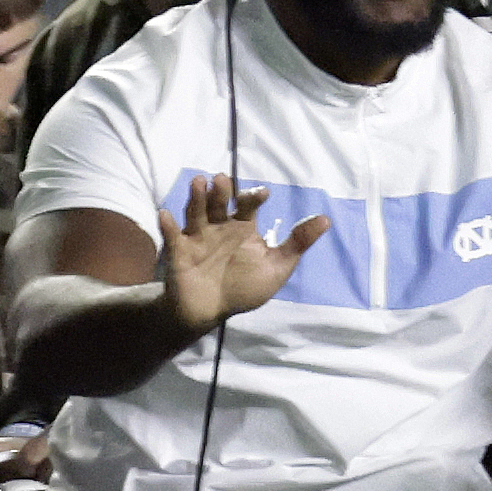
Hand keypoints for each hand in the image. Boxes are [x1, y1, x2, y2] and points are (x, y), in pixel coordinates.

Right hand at [158, 174, 329, 333]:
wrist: (211, 311)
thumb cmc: (243, 288)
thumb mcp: (276, 267)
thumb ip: (297, 244)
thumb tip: (326, 219)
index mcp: (241, 227)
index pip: (248, 205)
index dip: (253, 197)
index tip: (261, 195)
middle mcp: (219, 227)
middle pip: (220, 203)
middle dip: (221, 191)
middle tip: (221, 179)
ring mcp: (197, 237)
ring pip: (197, 212)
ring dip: (196, 198)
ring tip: (198, 182)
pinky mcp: (179, 251)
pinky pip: (173, 236)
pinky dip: (168, 225)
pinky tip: (165, 215)